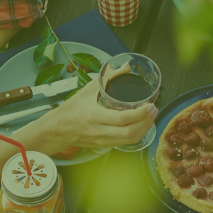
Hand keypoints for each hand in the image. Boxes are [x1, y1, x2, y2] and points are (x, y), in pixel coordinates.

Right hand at [23, 76, 154, 154]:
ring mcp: (102, 141)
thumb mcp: (87, 90)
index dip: (139, 113)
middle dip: (146, 122)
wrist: (58, 129)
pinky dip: (137, 134)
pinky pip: (125, 143)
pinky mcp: (104, 146)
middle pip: (130, 133)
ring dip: (145, 129)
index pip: (122, 119)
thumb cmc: (71, 109)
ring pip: (130, 140)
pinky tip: (141, 125)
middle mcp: (99, 131)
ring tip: (151, 117)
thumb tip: (125, 67)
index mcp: (93, 116)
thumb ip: (107, 77)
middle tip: (154, 110)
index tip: (150, 105)